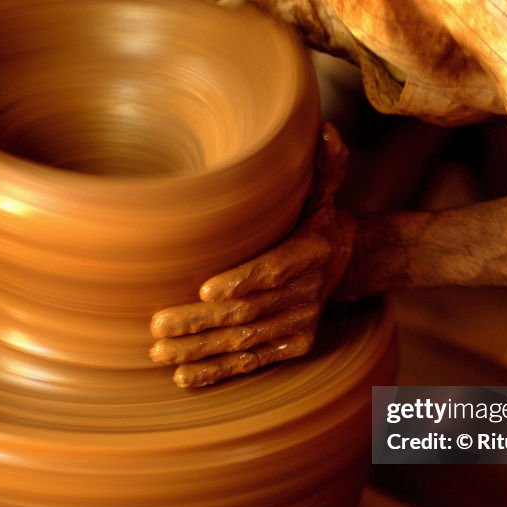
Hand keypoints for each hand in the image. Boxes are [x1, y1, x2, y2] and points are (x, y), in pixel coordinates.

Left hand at [149, 123, 355, 386]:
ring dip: (199, 350)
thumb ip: (325, 165)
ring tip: (159, 352)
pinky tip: (183, 376)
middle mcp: (304, 294)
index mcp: (309, 252)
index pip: (274, 268)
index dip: (242, 281)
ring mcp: (298, 324)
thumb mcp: (324, 190)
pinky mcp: (293, 346)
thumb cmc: (318, 220)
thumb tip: (325, 130)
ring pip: (244, 341)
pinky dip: (217, 371)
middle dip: (201, 321)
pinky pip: (252, 362)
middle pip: (247, 312)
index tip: (206, 290)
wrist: (348, 265)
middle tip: (158, 325)